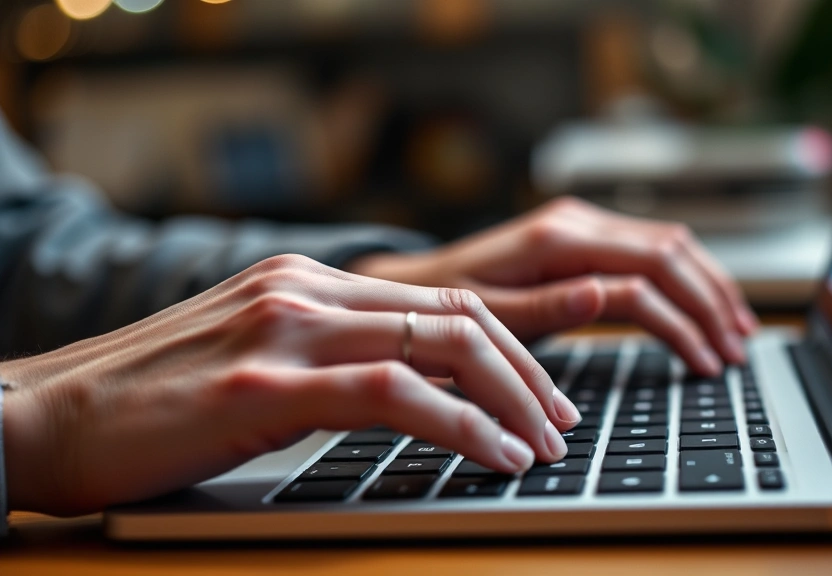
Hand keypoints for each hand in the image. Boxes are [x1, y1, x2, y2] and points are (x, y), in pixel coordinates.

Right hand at [0, 255, 577, 515]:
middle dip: (527, 369)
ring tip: (542, 445)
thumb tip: (406, 388)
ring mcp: (284, 329)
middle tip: (561, 421)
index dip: (506, 341)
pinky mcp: (264, 385)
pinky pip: (394, 394)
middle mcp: (304, 288)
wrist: (44, 417)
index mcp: (306, 279)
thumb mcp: (255, 359)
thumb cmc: (152, 403)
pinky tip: (494, 454)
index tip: (541, 390)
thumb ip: (326, 355)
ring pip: (438, 344)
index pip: (436, 298)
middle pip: (455, 314)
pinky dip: (460, 423)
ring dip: (510, 397)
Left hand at [350, 197, 757, 374]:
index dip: (687, 320)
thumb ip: (549, 306)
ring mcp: (582, 224)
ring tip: (738, 330)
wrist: (415, 286)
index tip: (709, 363)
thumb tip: (606, 294)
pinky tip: (701, 305)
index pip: (646, 274)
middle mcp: (576, 222)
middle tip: (739, 350)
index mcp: (556, 242)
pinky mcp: (583, 235)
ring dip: (708, 286)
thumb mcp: (490, 318)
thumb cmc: (447, 308)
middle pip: (670, 252)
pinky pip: (649, 249)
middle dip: (712, 301)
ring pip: (669, 245)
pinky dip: (683, 278)